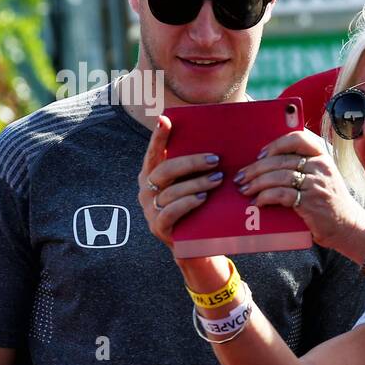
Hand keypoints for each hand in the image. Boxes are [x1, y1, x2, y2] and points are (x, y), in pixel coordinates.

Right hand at [137, 114, 223, 253]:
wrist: (196, 244)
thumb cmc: (197, 208)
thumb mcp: (193, 184)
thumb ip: (193, 167)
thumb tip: (215, 142)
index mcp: (151, 175)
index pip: (154, 152)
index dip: (158, 137)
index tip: (165, 120)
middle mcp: (146, 190)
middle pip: (165, 170)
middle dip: (191, 162)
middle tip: (215, 160)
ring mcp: (150, 209)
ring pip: (171, 191)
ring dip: (196, 183)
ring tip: (217, 179)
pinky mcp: (158, 227)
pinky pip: (169, 212)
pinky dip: (186, 204)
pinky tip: (202, 199)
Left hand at [236, 130, 364, 250]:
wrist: (349, 227)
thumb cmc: (330, 203)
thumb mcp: (323, 178)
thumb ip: (303, 168)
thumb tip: (265, 165)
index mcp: (323, 157)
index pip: (298, 138)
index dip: (276, 144)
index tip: (260, 154)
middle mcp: (321, 167)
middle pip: (281, 160)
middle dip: (256, 168)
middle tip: (242, 176)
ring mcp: (317, 184)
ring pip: (278, 176)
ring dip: (257, 183)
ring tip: (245, 189)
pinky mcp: (311, 202)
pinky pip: (281, 194)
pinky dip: (266, 197)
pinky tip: (258, 202)